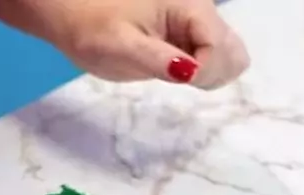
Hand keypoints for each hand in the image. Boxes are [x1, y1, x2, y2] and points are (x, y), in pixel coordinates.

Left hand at [0, 0, 248, 88]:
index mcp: (189, 7)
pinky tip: (171, 68)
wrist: (69, 12)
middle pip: (235, 53)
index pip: (222, 48)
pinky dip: (201, 72)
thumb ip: (157, 59)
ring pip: (229, 57)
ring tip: (170, 71)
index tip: (174, 77)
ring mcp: (195, 26)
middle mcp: (200, 13)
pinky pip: (212, 58)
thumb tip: (191, 72)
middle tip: (173, 74)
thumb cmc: (89, 25)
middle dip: (212, 73)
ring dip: (208, 75)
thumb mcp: (120, 45)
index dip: (204, 71)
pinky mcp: (187, 38)